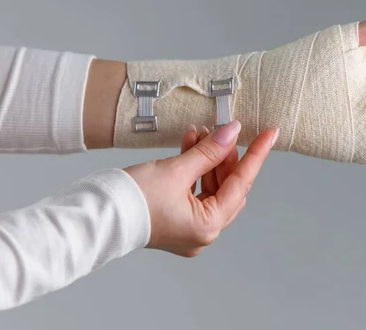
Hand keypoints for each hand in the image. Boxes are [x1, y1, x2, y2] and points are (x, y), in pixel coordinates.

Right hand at [124, 121, 277, 256]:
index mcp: (208, 226)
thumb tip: (232, 132)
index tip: (270, 134)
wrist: (95, 216)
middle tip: (223, 131)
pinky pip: (194, 192)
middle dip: (225, 156)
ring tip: (201, 132)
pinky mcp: (176, 220)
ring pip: (211, 187)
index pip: (241, 184)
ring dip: (208, 159)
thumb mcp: (176, 169)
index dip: (256, 155)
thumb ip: (209, 150)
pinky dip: (194, 170)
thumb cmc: (132, 198)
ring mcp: (189, 229)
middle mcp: (203, 233)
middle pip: (227, 187)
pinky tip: (190, 144)